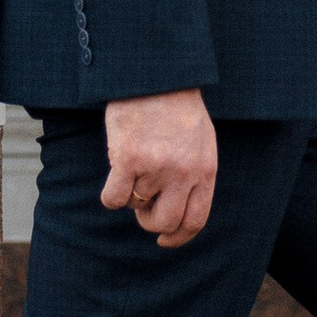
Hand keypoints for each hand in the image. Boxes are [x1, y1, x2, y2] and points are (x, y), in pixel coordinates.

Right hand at [101, 90, 216, 246]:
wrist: (157, 75)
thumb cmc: (177, 107)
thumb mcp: (200, 141)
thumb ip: (194, 174)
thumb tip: (178, 212)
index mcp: (205, 169)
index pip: (195, 220)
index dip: (178, 237)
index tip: (165, 240)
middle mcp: (184, 172)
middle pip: (165, 222)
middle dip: (150, 221)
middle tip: (143, 205)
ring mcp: (156, 167)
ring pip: (136, 206)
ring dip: (131, 192)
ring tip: (135, 162)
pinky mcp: (128, 159)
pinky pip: (114, 199)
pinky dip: (110, 194)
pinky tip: (116, 171)